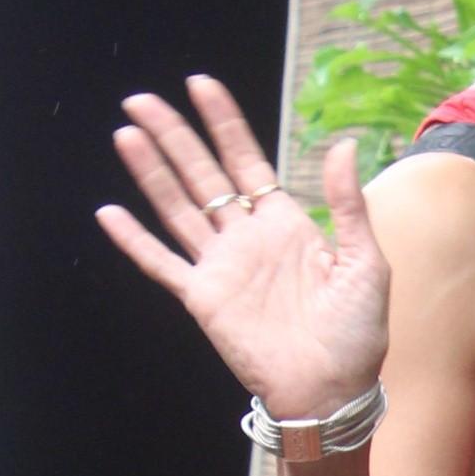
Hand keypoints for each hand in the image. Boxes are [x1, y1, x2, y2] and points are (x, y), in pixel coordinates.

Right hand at [97, 73, 389, 424]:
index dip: (223, 122)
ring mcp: (222, 267)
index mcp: (285, 222)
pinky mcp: (203, 299)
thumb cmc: (357, 333)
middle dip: (173, 135)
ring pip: (177, 208)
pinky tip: (109, 213)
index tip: (199, 85)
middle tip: (142, 99)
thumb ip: (348, 205)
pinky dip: (135, 240)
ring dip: (151, 173)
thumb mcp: (365, 262)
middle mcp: (247, 238)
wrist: (333, 390)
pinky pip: (161, 263)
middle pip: (202, 174)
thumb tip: (341, 145)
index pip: (246, 160)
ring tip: (126, 134)